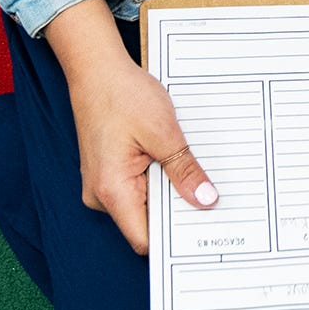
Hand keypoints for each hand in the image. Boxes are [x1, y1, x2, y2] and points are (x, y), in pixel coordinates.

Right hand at [44, 0, 211, 257]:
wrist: (96, 69)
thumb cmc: (122, 95)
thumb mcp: (163, 132)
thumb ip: (183, 170)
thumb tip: (205, 200)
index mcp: (112, 191)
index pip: (144, 240)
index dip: (174, 239)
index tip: (205, 230)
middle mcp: (102, 195)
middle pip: (146, 224)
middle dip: (178, 212)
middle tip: (212, 199)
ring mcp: (103, 185)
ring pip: (144, 204)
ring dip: (169, 191)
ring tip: (193, 173)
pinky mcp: (109, 173)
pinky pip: (138, 188)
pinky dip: (159, 179)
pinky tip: (175, 163)